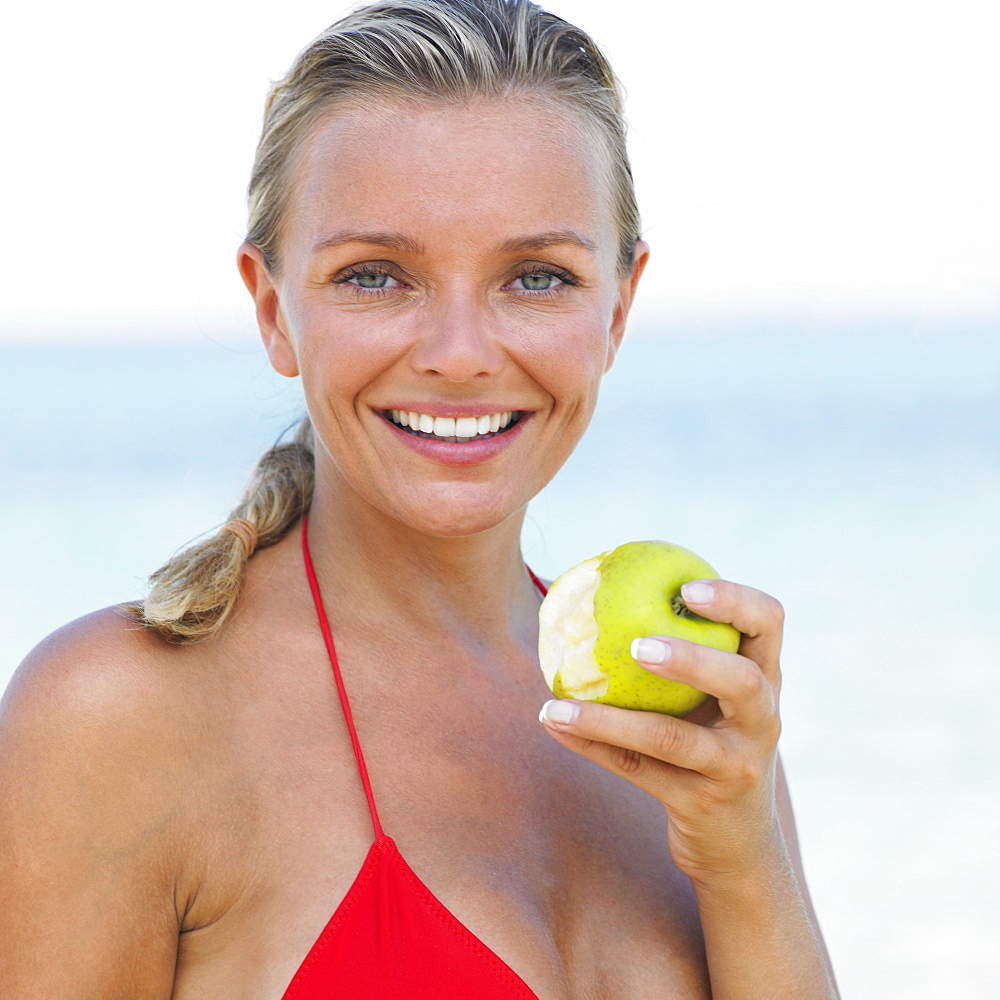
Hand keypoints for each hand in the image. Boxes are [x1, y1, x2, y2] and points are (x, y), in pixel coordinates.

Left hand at [538, 578, 784, 886]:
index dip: (736, 600)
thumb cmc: (711, 741)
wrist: (739, 842)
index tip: (687, 588)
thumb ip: (687, 647)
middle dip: (693, 659)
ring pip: (672, 739)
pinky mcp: (701, 804)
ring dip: (609, 719)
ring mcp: (734, 767)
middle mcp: (762, 721)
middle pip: (741, 681)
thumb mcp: (716, 698)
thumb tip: (601, 580)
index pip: (770, 624)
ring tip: (557, 703)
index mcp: (766, 679)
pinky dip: (592, 744)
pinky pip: (637, 770)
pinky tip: (553, 723)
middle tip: (638, 645)